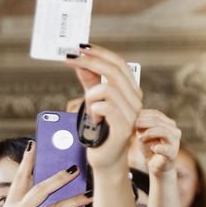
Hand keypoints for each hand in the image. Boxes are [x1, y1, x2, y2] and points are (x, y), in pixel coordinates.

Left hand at [64, 45, 142, 170]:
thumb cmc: (100, 131)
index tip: (80, 47)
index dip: (100, 53)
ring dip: (90, 96)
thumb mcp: (92, 101)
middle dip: (89, 61)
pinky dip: (93, 109)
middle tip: (69, 58)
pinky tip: (94, 119)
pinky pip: (105, 107)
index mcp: (131, 92)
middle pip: (114, 71)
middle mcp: (136, 101)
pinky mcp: (124, 128)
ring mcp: (132, 115)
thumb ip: (90, 82)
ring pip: (107, 89)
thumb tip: (81, 61)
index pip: (119, 64)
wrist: (106, 159)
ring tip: (89, 110)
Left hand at [135, 109, 181, 176]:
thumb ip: (140, 125)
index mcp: (169, 123)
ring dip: (149, 133)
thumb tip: (132, 116)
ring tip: (139, 138)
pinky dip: (158, 148)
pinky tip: (152, 148)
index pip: (156, 114)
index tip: (130, 117)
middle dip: (144, 122)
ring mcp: (175, 142)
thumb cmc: (149, 147)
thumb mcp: (143, 134)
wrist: (156, 166)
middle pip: (159, 121)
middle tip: (133, 125)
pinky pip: (166, 149)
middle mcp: (175, 130)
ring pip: (163, 131)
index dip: (143, 115)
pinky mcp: (173, 153)